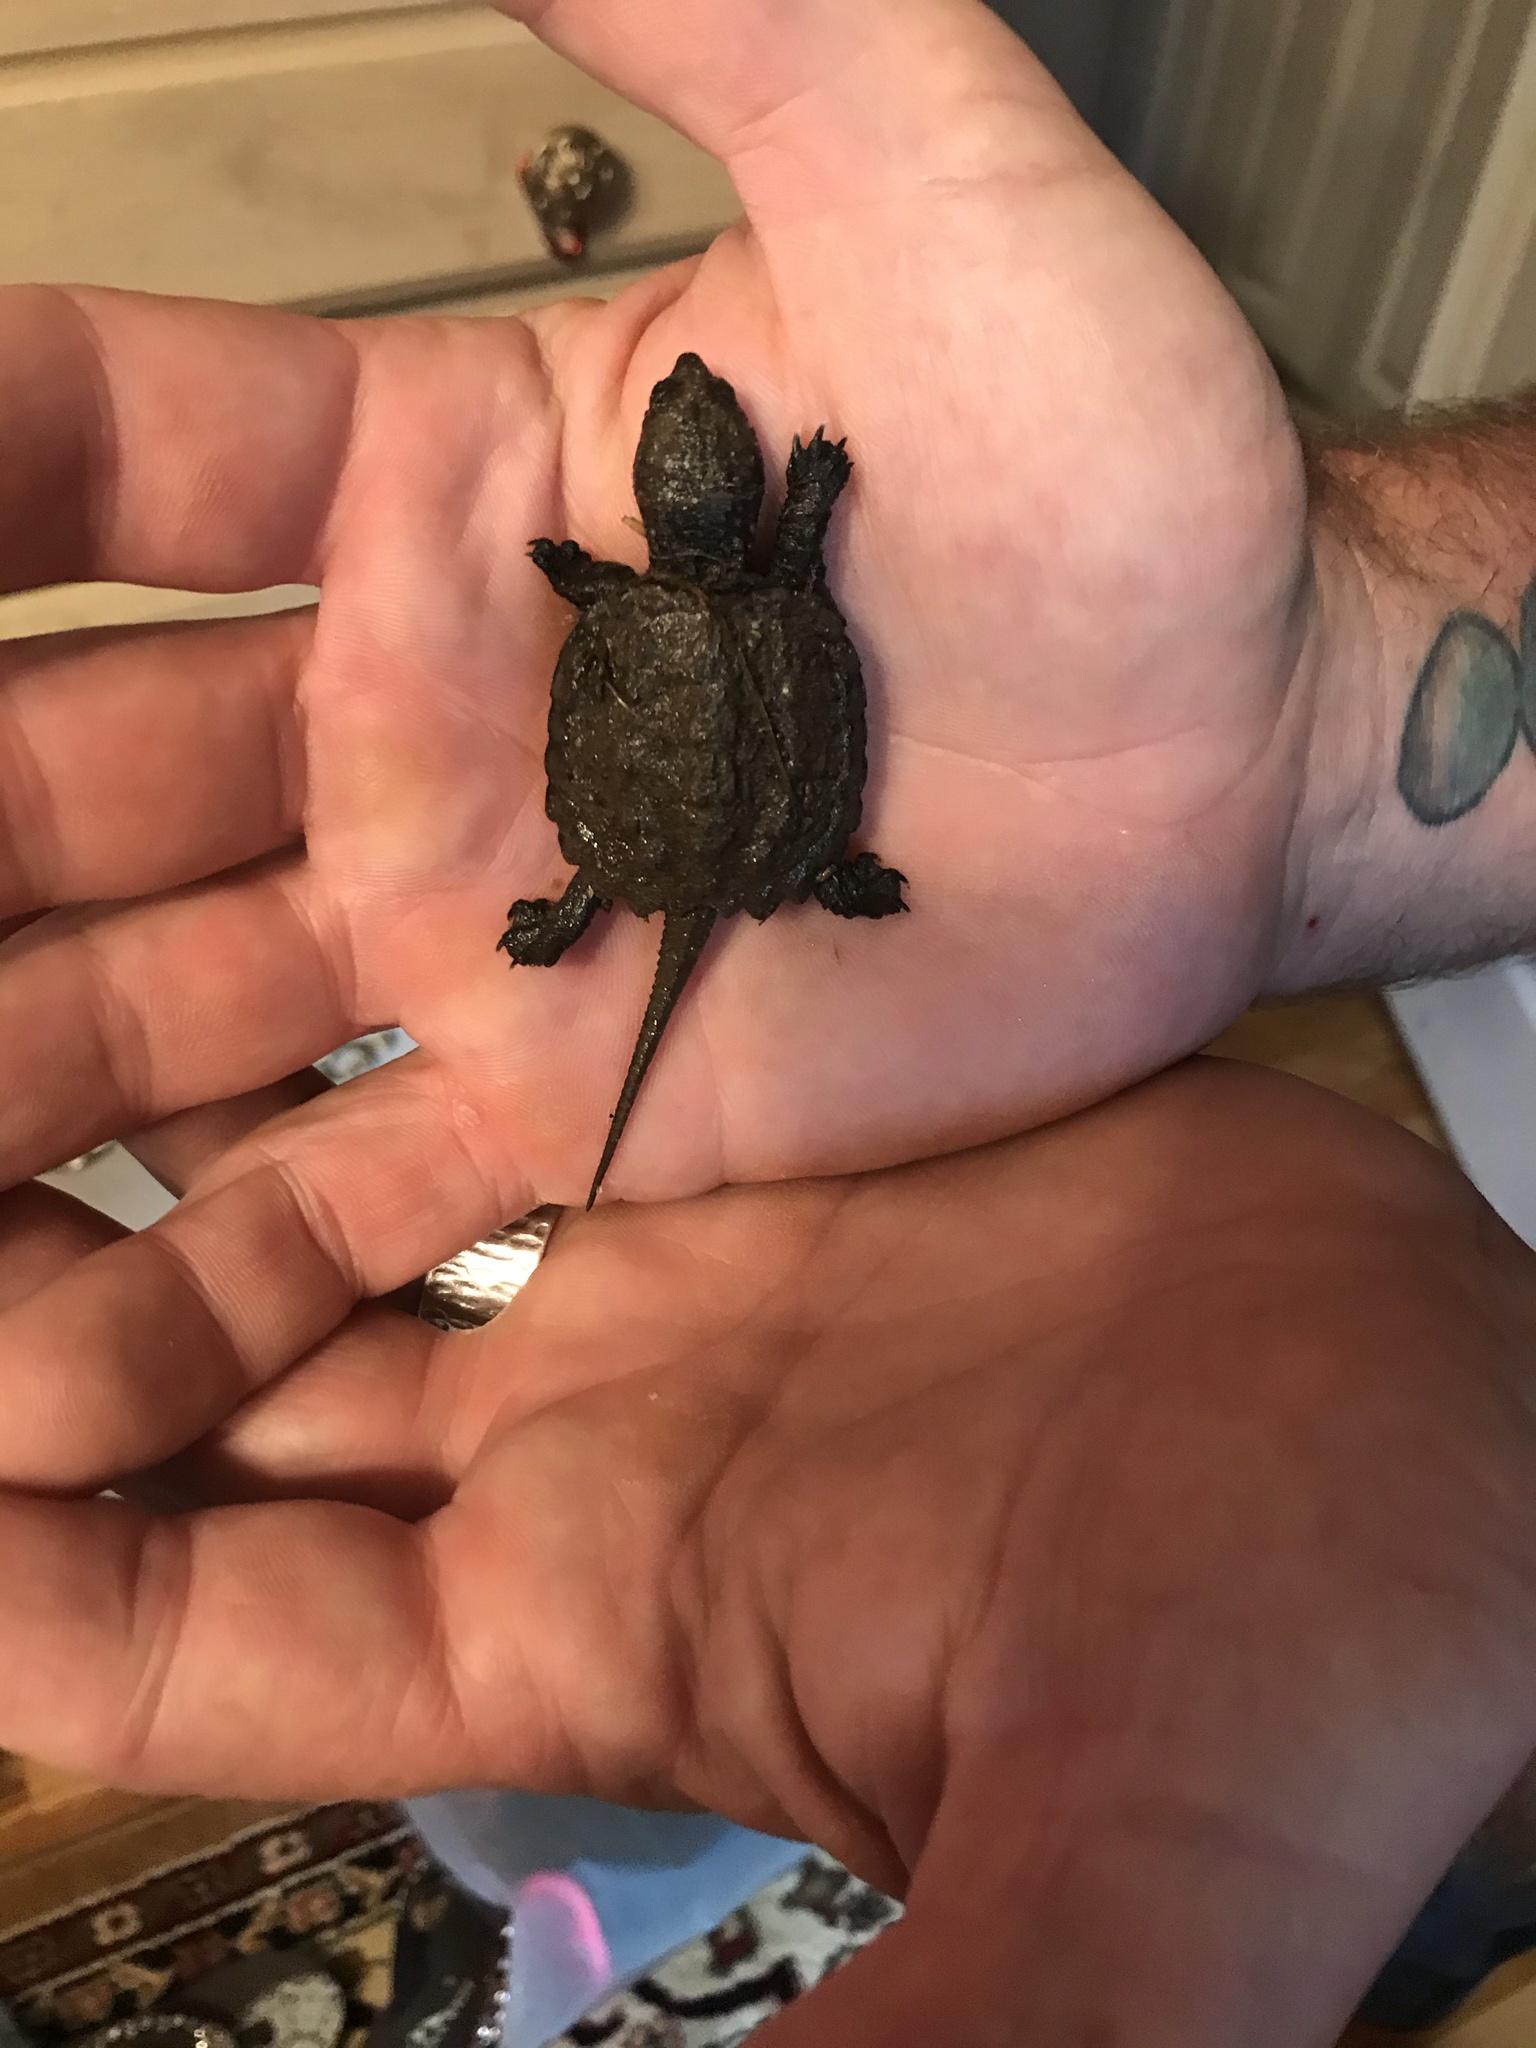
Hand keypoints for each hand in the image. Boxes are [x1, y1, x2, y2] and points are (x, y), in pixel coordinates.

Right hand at [0, 0, 1311, 1268]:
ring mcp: (450, 936)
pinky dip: (168, 1287)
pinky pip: (310, 1211)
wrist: (1238, 759)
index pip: (85, 459)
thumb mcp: (927, 187)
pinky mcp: (551, 1116)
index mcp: (420, 490)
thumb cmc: (1110, 471)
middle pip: (37, 780)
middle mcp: (388, 722)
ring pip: (125, 1016)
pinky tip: (34, 1372)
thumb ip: (728, 19)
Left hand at [4, 1064, 1533, 2047]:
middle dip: (8, 1303)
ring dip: (126, 1118)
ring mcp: (650, 1256)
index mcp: (575, 1631)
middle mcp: (572, 1440)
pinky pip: (474, 1038)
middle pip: (185, 1385)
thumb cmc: (1323, 1663)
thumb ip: (961, 2028)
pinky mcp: (742, 1103)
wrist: (1468, 1432)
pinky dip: (342, 991)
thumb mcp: (1126, 1887)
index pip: (174, 1630)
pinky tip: (223, 883)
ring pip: (302, 1192)